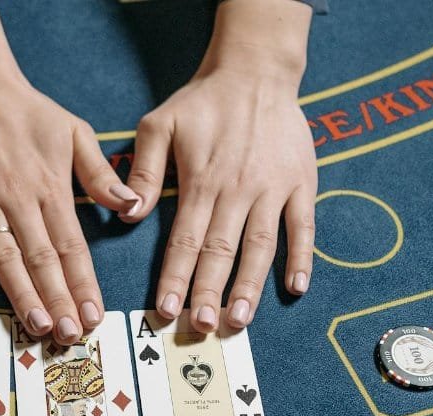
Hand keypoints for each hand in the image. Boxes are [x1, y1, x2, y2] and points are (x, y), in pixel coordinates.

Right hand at [0, 6, 140, 343]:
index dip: (84, 284)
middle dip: (59, 300)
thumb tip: (130, 208)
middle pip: (42, 259)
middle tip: (71, 336)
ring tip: (37, 325)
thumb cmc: (27, 111)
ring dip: (21, 293)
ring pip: (4, 256)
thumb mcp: (75, 133)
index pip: (73, 246)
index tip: (95, 316)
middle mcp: (18, 199)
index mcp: (51, 188)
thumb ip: (100, 175)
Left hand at [122, 0, 317, 331]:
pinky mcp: (302, 182)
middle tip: (201, 328)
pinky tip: (296, 288)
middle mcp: (238, 189)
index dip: (175, 278)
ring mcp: (274, 188)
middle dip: (209, 293)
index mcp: (201, 180)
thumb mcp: (159, 124)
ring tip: (240, 320)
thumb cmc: (202, 102)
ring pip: (261, 246)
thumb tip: (128, 214)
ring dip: (250, 286)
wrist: (257, 71)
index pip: (184, 240)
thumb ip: (143, 170)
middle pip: (222, 251)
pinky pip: (303, 226)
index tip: (166, 311)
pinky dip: (302, 257)